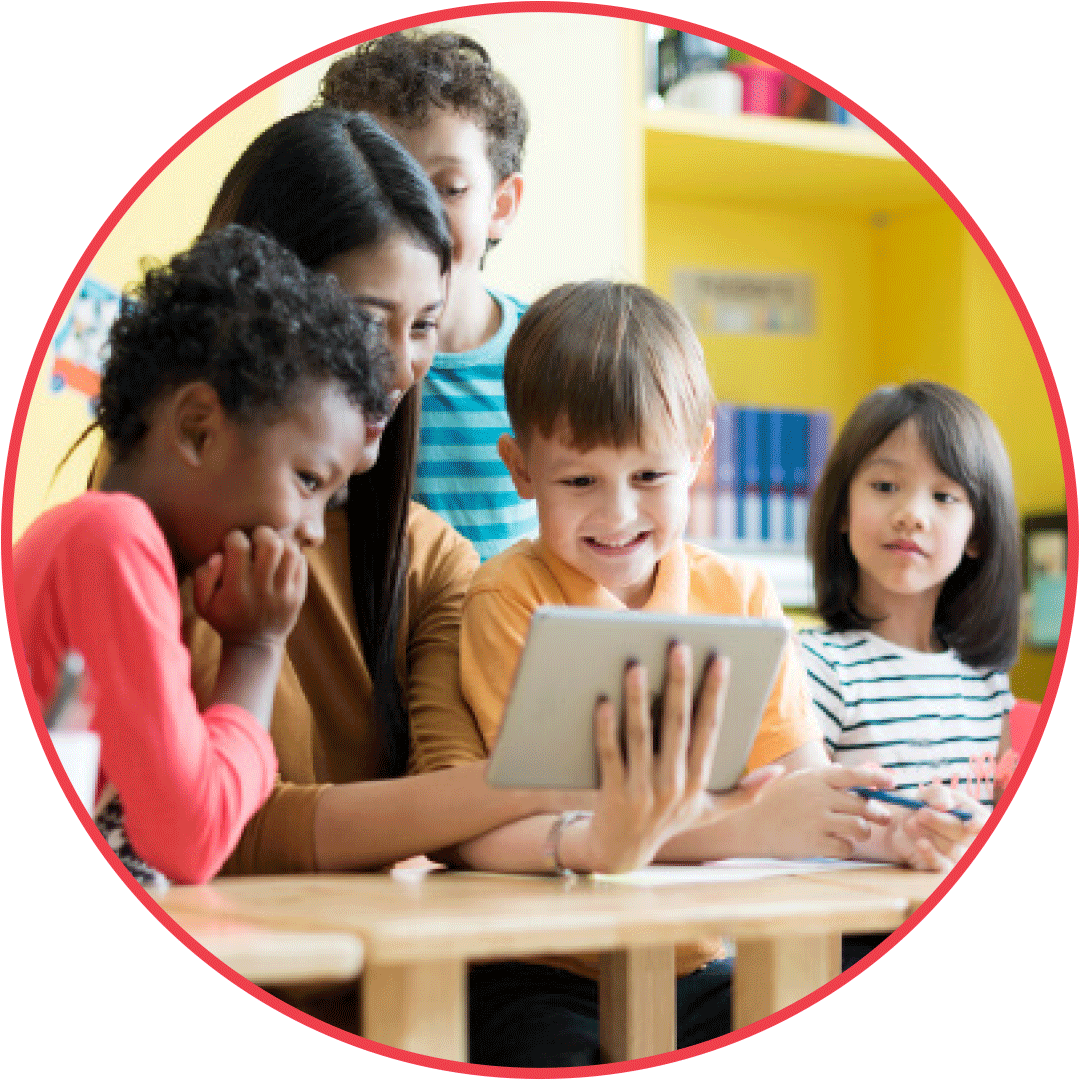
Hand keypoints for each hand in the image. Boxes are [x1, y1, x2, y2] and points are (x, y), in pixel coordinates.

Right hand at [192, 527, 306, 647]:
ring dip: (279, 543)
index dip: (234, 538)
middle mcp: (262, 589)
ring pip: (290, 551)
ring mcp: (284, 592)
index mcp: (236, 589)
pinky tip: (280, 562)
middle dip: (262, 533)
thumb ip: (203, 577)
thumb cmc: (226, 619)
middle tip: (256, 540)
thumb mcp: (202, 604)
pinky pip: (301, 563)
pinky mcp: (298, 594)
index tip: (233, 545)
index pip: (239, 546)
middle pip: (270, 543)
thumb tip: (218, 555)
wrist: (256, 645)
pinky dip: (292, 555)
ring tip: (269, 550)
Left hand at [571, 644, 728, 873]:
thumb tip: (780, 773)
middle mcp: (674, 785)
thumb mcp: (710, 811)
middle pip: (677, 725)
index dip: (716, 693)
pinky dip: (606, 729)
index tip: (720, 659)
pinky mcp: (612, 793)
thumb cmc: (669, 822)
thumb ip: (745, 793)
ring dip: (639, 700)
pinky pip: (609, 755)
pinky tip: (604, 701)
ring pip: (641, 736)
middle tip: (677, 646)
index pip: (710, 728)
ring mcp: (642, 790)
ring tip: (636, 665)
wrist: (622, 853)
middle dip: (679, 684)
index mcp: (699, 781)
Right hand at [738, 764, 896, 858]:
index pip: (853, 774)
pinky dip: (846, 847)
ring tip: (857, 832)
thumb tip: (858, 770)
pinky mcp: (813, 843)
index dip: (877, 777)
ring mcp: (816, 820)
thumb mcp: (797, 780)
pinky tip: (837, 844)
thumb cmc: (774, 801)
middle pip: (862, 804)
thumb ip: (826, 776)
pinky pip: (845, 847)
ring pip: (859, 827)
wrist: (749, 825)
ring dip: (863, 831)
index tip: (892, 782)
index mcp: (814, 778)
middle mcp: (817, 797)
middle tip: (881, 817)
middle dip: (876, 812)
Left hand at [887, 782, 987, 870]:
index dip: (980, 824)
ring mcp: (962, 856)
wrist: (906, 824)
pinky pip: (943, 866)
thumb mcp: (930, 794)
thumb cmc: (926, 806)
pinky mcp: (947, 868)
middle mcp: (974, 838)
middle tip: (921, 813)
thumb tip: (943, 805)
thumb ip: (938, 794)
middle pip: (963, 834)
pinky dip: (931, 854)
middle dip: (940, 822)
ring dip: (929, 834)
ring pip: (952, 849)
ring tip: (911, 823)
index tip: (971, 824)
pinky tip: (920, 843)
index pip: (985, 823)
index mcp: (975, 816)